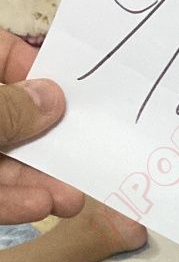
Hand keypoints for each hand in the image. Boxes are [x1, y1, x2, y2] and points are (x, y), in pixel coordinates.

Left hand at [0, 29, 84, 223]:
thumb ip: (11, 106)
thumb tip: (52, 97)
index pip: (3, 55)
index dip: (37, 71)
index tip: (72, 93)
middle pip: (12, 117)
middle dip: (49, 142)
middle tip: (87, 153)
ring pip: (3, 161)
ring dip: (38, 182)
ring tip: (71, 198)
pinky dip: (11, 201)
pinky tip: (41, 206)